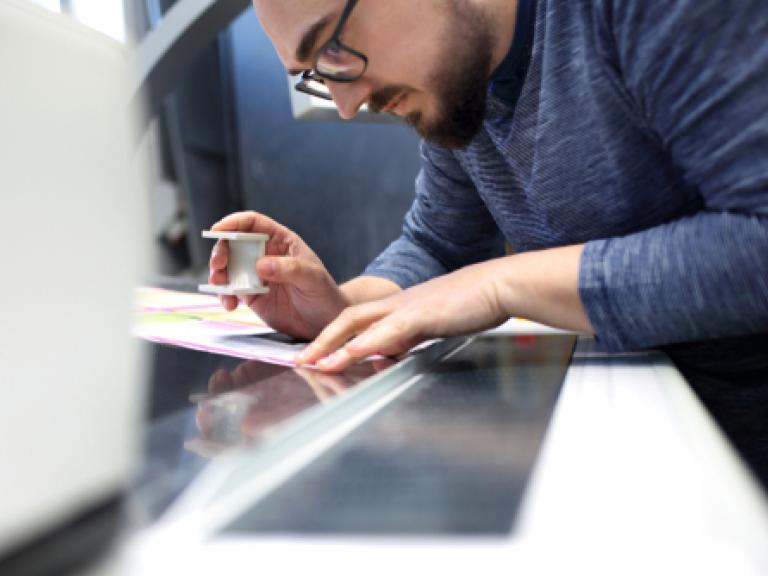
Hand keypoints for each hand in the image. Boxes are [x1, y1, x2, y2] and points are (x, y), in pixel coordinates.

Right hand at [208, 212, 348, 339]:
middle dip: (221, 250)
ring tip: (220, 285)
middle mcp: (265, 254)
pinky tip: (230, 305)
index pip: (253, 223)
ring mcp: (255, 275)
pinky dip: (225, 296)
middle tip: (218, 264)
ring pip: (228, 267)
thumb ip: (289, 269)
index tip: (218, 229)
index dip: (233, 222)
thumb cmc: (324, 294)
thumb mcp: (313, 279)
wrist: (325, 323)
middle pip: (234, 243)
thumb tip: (260, 265)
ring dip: (218, 274)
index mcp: (281, 241)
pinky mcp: (251, 295)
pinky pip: (231, 291)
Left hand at [295, 260, 511, 371]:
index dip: (331, 337)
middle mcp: (397, 305)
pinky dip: (369, 342)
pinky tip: (352, 352)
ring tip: (314, 362)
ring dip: (334, 343)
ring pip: (361, 323)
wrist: (499, 284)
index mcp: (398, 308)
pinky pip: (391, 329)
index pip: (356, 321)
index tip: (313, 356)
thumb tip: (388, 355)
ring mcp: (409, 307)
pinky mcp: (425, 314)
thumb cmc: (471, 304)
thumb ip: (408, 338)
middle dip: (321, 341)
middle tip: (300, 362)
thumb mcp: (432, 324)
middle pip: (347, 319)